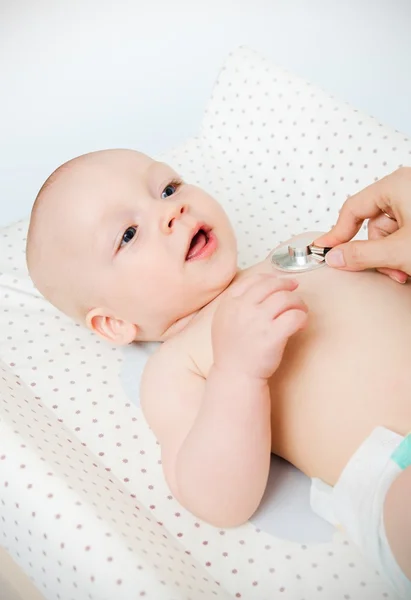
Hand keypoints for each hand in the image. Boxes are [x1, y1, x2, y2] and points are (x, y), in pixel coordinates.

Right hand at [212, 273, 307, 380]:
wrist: (235, 375)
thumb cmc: (232, 350)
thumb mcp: (223, 320)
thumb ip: (237, 302)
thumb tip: (265, 284)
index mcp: (230, 303)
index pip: (254, 280)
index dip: (271, 279)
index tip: (280, 283)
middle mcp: (242, 309)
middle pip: (272, 285)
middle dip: (287, 286)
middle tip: (295, 291)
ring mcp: (258, 322)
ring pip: (286, 298)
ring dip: (298, 302)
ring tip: (300, 310)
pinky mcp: (273, 336)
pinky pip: (295, 316)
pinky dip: (302, 317)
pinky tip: (301, 324)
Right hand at [315, 167, 410, 282]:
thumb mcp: (399, 251)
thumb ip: (362, 254)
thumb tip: (335, 256)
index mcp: (397, 184)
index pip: (352, 209)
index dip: (337, 233)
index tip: (325, 250)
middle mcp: (405, 187)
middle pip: (371, 224)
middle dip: (377, 252)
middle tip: (388, 269)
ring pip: (388, 232)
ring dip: (391, 255)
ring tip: (405, 269)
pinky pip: (402, 231)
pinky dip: (403, 250)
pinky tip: (410, 263)